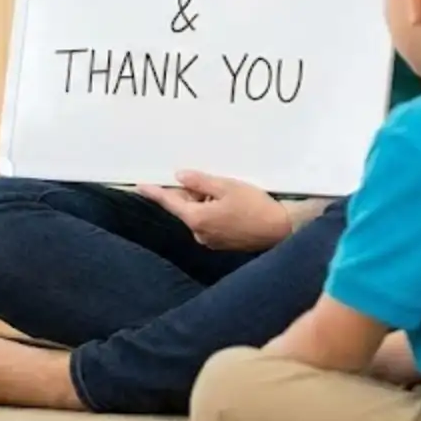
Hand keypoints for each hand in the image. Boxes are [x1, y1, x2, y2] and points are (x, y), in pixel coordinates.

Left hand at [135, 170, 290, 250]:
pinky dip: (212, 211)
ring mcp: (210, 240)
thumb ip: (200, 182)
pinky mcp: (221, 243)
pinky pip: (209, 223)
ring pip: (198, 215)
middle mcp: (199, 233)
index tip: (139, 186)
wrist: (280, 229)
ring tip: (225, 192)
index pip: (170, 202)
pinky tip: (229, 204)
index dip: (155, 192)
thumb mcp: (226, 187)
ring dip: (204, 202)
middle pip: (185, 208)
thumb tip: (179, 177)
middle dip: (190, 193)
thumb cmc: (254, 206)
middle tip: (207, 180)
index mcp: (197, 218)